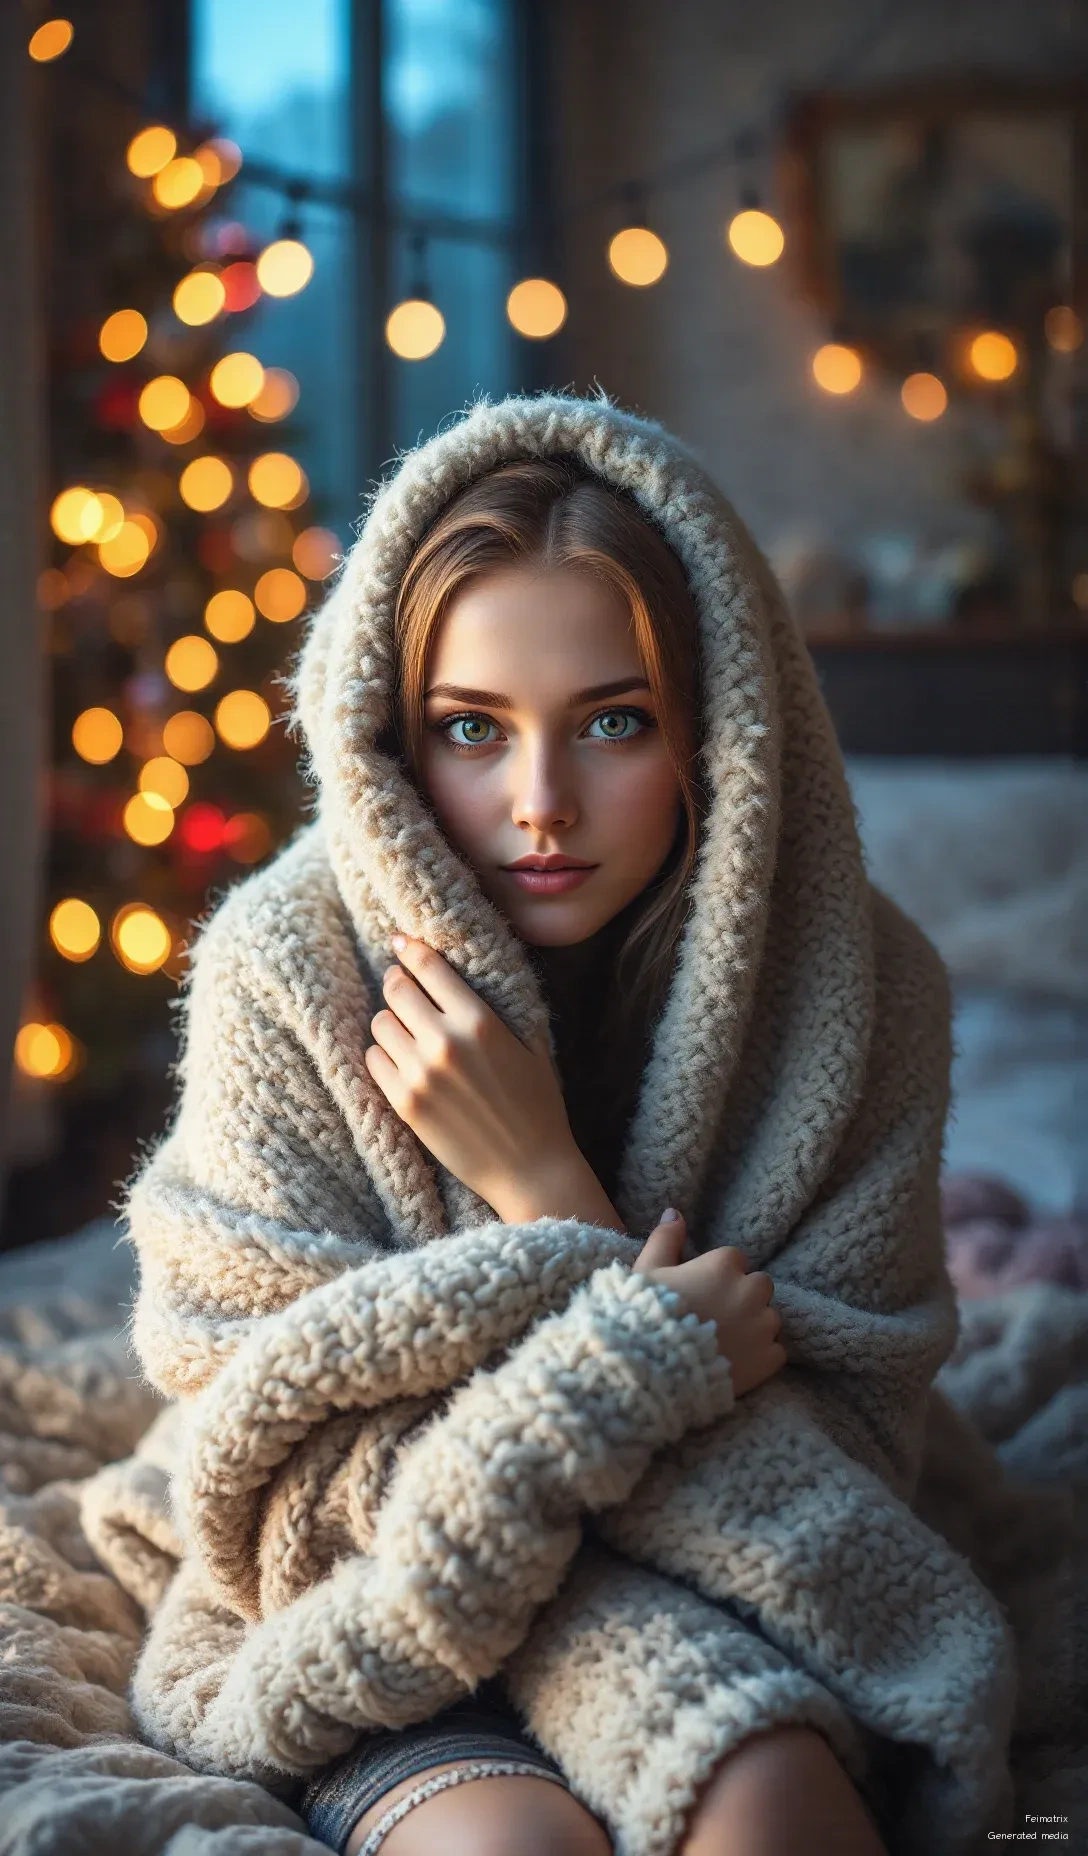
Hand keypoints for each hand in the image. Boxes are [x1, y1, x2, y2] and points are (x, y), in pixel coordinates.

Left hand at [363, 936, 577, 1209]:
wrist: (529, 1169)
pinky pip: (373, 1060)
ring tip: (409, 1034)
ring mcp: (420, 1074)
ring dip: (392, 1023)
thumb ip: (497, 1006)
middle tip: (404, 988)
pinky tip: (403, 1063)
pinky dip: (383, 1056)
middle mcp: (445, 1043)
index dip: (410, 950)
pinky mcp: (404, 1104)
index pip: (428, 968)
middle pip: (395, 990)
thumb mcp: (529, 1045)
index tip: (401, 943)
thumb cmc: (537, 1105)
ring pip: (380, 1023)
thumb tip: (462, 973)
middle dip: (398, 984)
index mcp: (480, 1022)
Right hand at [632, 1209, 785, 1396]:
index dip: (718, 1276)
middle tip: (717, 1316)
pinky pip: (776, 1352)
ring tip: (728, 1342)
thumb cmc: (646, 1315)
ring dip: (755, 1326)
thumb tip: (674, 1213)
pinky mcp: (768, 1359)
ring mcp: (762, 1326)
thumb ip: (665, 1239)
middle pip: (760, 1285)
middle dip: (744, 1296)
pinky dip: (762, 1356)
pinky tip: (738, 1362)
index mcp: (723, 1265)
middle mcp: (749, 1291)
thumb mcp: (647, 1270)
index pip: (735, 1260)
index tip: (702, 1292)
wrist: (652, 1369)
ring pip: (770, 1318)